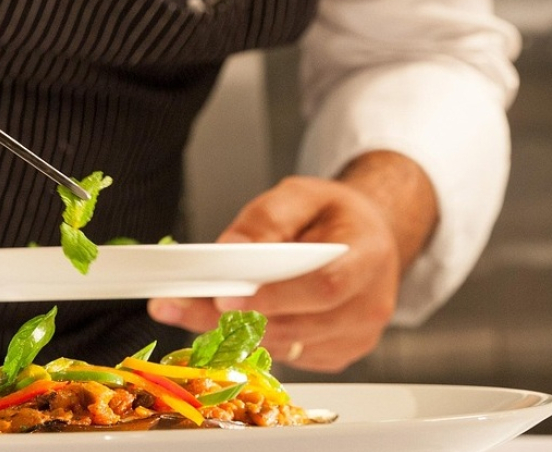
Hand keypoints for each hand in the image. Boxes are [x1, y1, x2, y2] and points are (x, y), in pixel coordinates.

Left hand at [149, 151, 436, 371]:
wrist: (370, 240)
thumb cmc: (337, 216)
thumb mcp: (303, 195)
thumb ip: (268, 217)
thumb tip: (232, 247)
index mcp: (368, 258)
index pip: (324, 287)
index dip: (274, 297)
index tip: (226, 298)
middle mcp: (368, 306)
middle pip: (297, 325)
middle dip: (234, 319)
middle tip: (181, 304)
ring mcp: (355, 337)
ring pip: (284, 346)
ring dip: (233, 333)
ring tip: (187, 309)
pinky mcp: (336, 356)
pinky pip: (286, 355)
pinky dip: (253, 341)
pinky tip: (228, 320)